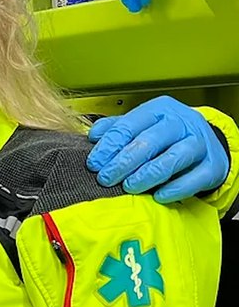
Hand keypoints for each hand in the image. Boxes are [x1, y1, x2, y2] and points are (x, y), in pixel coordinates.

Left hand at [87, 96, 227, 202]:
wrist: (207, 145)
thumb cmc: (167, 137)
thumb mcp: (141, 126)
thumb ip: (117, 128)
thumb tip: (93, 135)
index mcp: (159, 110)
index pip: (129, 125)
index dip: (109, 146)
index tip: (94, 164)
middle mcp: (181, 122)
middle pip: (149, 141)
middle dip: (123, 162)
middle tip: (106, 178)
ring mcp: (200, 143)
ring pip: (172, 158)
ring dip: (146, 175)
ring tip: (129, 187)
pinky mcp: (213, 166)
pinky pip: (194, 178)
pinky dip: (174, 189)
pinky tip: (158, 196)